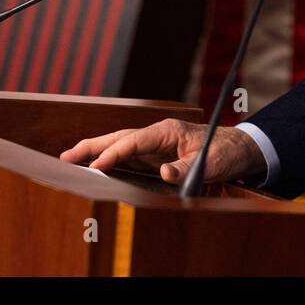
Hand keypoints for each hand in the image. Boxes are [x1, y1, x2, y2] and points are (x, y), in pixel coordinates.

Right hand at [59, 119, 265, 184]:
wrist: (237, 148)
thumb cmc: (224, 151)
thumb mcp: (210, 160)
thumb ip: (186, 167)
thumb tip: (165, 173)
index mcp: (167, 131)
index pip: (133, 141)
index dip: (113, 153)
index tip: (96, 166)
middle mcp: (157, 134)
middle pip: (119, 137)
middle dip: (92, 146)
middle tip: (66, 157)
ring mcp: (155, 143)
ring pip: (120, 143)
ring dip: (96, 150)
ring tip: (71, 159)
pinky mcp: (156, 154)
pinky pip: (128, 154)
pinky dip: (110, 157)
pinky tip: (96, 165)